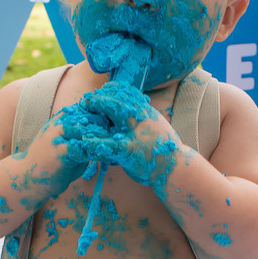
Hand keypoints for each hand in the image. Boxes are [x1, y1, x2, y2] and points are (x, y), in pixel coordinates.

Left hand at [55, 81, 179, 187]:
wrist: (177, 168)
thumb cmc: (164, 149)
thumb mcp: (157, 126)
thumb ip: (144, 116)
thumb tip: (135, 105)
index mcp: (148, 112)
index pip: (128, 93)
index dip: (112, 89)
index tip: (101, 89)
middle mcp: (142, 118)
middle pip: (118, 100)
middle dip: (100, 99)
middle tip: (86, 100)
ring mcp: (136, 134)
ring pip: (112, 116)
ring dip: (94, 113)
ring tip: (81, 112)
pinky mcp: (130, 151)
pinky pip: (108, 144)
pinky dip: (94, 142)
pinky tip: (83, 141)